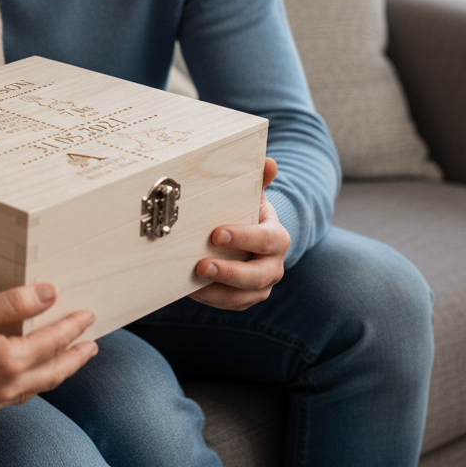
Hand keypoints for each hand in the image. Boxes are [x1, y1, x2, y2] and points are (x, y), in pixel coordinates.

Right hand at [0, 283, 97, 412]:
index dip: (72, 326)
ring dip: (60, 370)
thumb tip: (48, 294)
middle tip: (92, 343)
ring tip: (71, 358)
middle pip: (55, 370)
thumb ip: (14, 302)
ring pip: (40, 385)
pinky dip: (37, 381)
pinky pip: (22, 394)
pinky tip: (34, 373)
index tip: (86, 315)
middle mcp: (9, 385)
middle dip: (76, 355)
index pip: (52, 340)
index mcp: (10, 360)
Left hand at [190, 157, 290, 310]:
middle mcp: (273, 265)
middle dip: (229, 272)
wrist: (249, 238)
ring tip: (193, 279)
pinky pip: (230, 304)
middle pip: (257, 275)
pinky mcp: (245, 298)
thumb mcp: (252, 195)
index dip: (244, 237)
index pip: (266, 239)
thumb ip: (258, 179)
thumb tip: (268, 162)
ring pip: (244, 295)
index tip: (216, 233)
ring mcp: (260, 285)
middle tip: (201, 266)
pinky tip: (189, 289)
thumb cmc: (246, 212)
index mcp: (276, 237)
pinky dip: (210, 298)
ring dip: (218, 291)